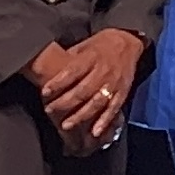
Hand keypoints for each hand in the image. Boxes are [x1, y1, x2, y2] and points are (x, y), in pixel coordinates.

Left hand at [31, 29, 144, 145]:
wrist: (129, 42)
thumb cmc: (101, 44)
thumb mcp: (84, 45)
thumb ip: (70, 60)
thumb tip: (49, 70)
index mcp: (91, 57)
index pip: (72, 72)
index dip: (58, 83)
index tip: (45, 92)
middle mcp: (102, 71)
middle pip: (82, 90)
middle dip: (64, 103)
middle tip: (49, 110)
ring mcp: (113, 84)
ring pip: (96, 102)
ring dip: (80, 115)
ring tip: (66, 125)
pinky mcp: (122, 92)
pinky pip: (112, 109)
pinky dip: (104, 121)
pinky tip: (94, 132)